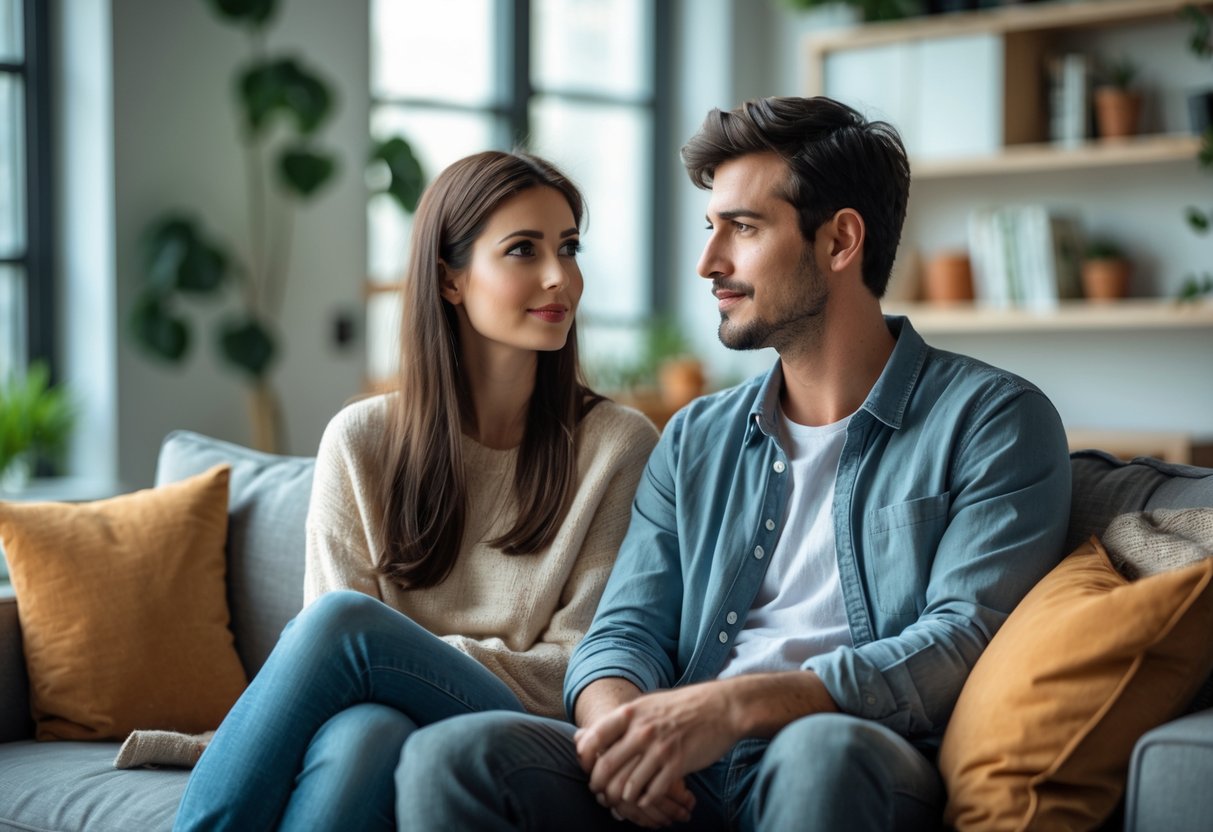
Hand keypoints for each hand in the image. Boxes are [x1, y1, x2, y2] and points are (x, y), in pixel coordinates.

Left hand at [575, 682, 738, 824]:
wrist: (721, 707)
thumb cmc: (682, 706)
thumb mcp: (648, 704)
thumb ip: (621, 720)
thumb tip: (587, 735)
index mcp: (631, 713)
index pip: (593, 738)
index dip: (584, 758)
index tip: (587, 768)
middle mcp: (641, 731)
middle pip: (606, 766)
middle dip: (599, 784)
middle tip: (600, 792)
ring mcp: (660, 749)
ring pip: (628, 785)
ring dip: (623, 797)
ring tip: (623, 800)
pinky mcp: (678, 764)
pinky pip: (653, 792)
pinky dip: (646, 800)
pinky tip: (645, 800)